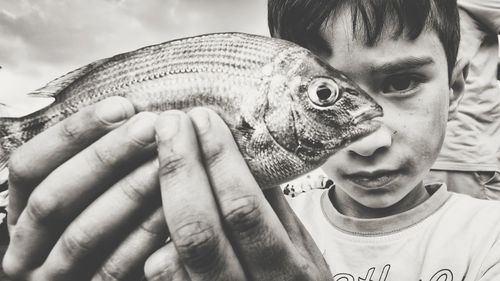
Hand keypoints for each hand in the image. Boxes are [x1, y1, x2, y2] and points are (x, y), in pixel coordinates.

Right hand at [3, 97, 168, 279]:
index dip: (73, 134)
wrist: (114, 277)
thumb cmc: (103, 227)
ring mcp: (52, 279)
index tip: (122, 106)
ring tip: (166, 160)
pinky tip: (173, 207)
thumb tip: (135, 113)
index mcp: (18, 213)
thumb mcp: (86, 194)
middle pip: (54, 196)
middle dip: (105, 156)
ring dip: (127, 192)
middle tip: (151, 126)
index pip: (28, 167)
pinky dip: (143, 236)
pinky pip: (113, 268)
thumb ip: (99, 165)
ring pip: (82, 233)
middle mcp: (24, 249)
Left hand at [144, 108, 331, 280]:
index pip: (243, 209)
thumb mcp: (302, 251)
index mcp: (289, 274)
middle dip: (180, 168)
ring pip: (171, 255)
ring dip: (155, 196)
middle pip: (199, 230)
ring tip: (149, 149)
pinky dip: (147, 237)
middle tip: (169, 123)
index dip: (219, 161)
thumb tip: (244, 153)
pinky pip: (159, 278)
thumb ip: (274, 209)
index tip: (203, 119)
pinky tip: (141, 197)